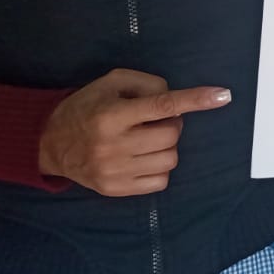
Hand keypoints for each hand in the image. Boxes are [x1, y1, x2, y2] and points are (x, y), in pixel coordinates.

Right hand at [38, 68, 230, 195]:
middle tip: (155, 120)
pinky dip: (159, 167)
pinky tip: (141, 157)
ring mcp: (115, 171)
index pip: (162, 106)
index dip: (195, 100)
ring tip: (145, 138)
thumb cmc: (86, 107)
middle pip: (171, 135)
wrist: (50, 143)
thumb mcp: (111, 83)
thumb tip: (177, 100)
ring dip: (166, 146)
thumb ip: (147, 84)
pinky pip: (161, 180)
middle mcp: (114, 145)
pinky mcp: (116, 190)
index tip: (223, 96)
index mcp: (112, 115)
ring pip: (170, 159)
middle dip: (172, 124)